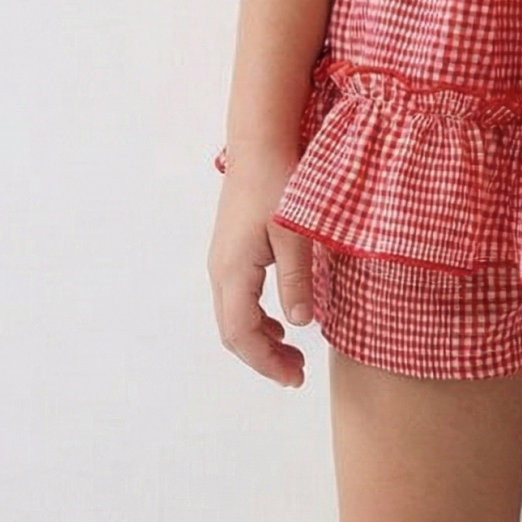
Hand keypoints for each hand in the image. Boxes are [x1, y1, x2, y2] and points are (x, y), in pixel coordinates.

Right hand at [207, 148, 320, 387]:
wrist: (260, 143)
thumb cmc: (279, 183)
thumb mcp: (295, 234)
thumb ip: (297, 281)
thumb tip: (300, 325)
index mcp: (233, 271)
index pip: (241, 335)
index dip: (266, 363)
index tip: (295, 378)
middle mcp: (220, 269)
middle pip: (233, 330)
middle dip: (263, 358)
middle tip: (297, 373)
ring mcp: (223, 258)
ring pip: (233, 314)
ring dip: (259, 338)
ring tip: (291, 353)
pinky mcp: (232, 248)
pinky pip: (238, 296)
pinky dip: (257, 317)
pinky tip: (282, 319)